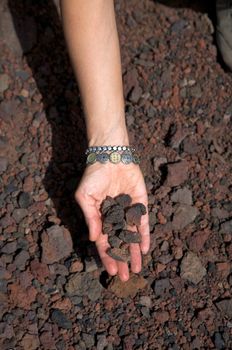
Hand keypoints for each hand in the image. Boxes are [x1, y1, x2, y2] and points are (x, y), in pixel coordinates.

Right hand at [74, 161, 149, 281]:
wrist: (110, 156)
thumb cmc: (93, 175)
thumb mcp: (85, 197)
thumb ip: (91, 218)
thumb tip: (93, 239)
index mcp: (101, 216)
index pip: (104, 241)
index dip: (107, 256)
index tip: (109, 271)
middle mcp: (116, 216)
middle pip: (120, 242)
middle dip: (122, 259)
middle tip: (124, 277)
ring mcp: (128, 210)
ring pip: (132, 236)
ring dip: (134, 252)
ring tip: (136, 269)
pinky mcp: (140, 203)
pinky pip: (143, 222)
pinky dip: (144, 235)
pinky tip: (144, 249)